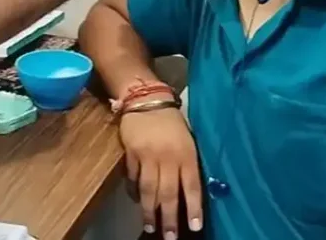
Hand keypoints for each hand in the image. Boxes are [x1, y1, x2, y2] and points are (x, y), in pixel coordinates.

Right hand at [121, 106, 202, 238]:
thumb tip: (187, 194)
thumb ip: (187, 164)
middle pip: (168, 194)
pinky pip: (133, 177)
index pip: (192, 186)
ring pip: (149, 190)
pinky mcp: (131, 153)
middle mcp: (168, 157)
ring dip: (149, 211)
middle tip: (169, 237)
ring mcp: (148, 156)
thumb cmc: (172, 122)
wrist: (147, 99)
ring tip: (150, 226)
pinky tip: (136, 200)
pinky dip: (134, 191)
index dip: (193, 208)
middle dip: (169, 218)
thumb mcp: (187, 141)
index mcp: (186, 154)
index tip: (194, 227)